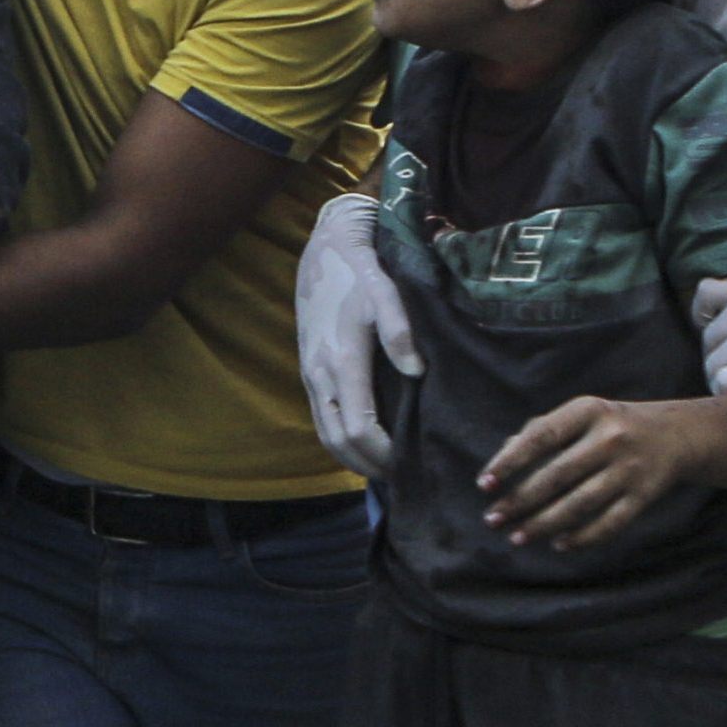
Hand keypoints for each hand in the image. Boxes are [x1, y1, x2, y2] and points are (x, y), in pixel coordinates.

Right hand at [296, 192, 423, 477]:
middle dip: (367, 466)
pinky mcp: (309, 370)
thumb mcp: (386, 292)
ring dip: (351, 457)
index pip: (358, 429)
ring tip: (385, 468)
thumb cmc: (362, 270)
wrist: (325, 248)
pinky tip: (365, 442)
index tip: (409, 462)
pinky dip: (341, 439)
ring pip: (325, 433)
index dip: (382, 454)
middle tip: (401, 478)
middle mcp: (319, 374)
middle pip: (337, 442)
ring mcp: (310, 374)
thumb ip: (400, 332)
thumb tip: (417, 373)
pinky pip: (322, 417)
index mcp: (341, 361)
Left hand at [479, 396, 691, 549]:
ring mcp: (629, 468)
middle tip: (493, 519)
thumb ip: (539, 432)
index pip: (541, 437)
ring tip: (517, 537)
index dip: (510, 461)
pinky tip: (558, 545)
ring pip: (580, 503)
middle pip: (557, 475)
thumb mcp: (579, 416)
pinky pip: (610, 523)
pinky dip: (583, 537)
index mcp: (587, 411)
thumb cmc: (609, 426)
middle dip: (520, 501)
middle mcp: (609, 437)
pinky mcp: (645, 495)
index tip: (484, 484)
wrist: (675, 434)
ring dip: (544, 525)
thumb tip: (501, 464)